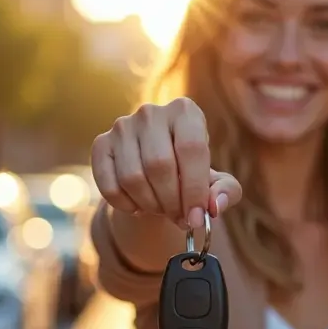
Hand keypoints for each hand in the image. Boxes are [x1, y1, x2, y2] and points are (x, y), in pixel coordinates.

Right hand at [91, 97, 241, 228]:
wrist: (154, 169)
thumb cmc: (190, 173)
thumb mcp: (216, 181)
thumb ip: (227, 191)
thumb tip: (215, 207)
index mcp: (185, 111)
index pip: (191, 149)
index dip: (194, 189)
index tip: (197, 217)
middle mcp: (151, 112)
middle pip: (159, 165)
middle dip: (171, 201)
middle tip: (179, 216)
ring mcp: (122, 126)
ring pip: (132, 178)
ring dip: (149, 205)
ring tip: (161, 208)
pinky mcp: (101, 144)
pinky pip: (109, 186)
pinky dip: (125, 205)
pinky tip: (138, 205)